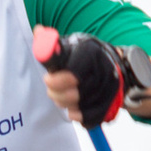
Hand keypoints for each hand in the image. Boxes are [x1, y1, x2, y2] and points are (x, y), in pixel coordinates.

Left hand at [32, 28, 150, 126]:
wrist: (112, 63)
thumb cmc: (83, 55)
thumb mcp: (70, 44)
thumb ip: (51, 41)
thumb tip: (38, 31)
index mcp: (91, 52)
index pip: (72, 74)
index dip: (56, 81)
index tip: (47, 79)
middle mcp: (104, 70)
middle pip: (75, 94)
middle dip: (57, 94)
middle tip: (51, 89)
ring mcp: (110, 89)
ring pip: (81, 107)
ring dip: (66, 104)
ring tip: (61, 97)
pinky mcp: (111, 104)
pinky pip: (92, 118)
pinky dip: (79, 117)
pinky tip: (72, 110)